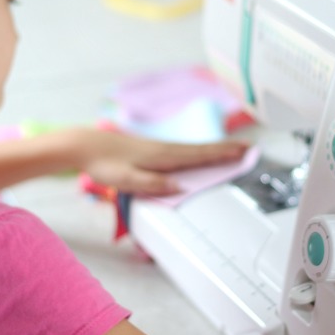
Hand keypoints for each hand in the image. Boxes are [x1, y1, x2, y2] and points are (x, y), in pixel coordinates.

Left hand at [69, 128, 249, 195]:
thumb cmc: (104, 164)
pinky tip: (200, 155)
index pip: (199, 155)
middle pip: (202, 150)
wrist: (85, 146)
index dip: (222, 154)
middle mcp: (165, 149)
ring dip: (215, 149)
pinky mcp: (153, 150)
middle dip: (226, 149)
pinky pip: (184, 151)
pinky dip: (199, 152)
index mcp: (163, 157)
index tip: (242, 151)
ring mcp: (159, 148)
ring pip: (194, 149)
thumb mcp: (126, 180)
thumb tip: (179, 188)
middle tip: (249, 148)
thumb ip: (153, 184)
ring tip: (233, 150)